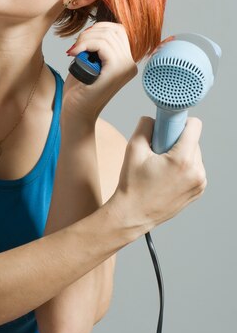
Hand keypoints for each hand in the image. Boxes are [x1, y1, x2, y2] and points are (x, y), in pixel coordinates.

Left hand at [62, 22, 137, 121]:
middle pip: (114, 30)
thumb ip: (98, 46)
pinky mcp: (116, 71)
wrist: (76, 112)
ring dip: (85, 39)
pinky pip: (103, 46)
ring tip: (74, 51)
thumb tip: (96, 27)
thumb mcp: (91, 62)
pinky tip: (75, 54)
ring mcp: (126, 68)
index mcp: (127, 61)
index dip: (98, 28)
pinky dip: (86, 45)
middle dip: (90, 33)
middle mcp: (131, 64)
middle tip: (75, 46)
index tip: (82, 40)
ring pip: (107, 36)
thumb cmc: (80, 89)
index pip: (119, 30)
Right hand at [107, 116, 206, 235]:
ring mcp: (200, 183)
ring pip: (194, 154)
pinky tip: (166, 175)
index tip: (166, 128)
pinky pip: (194, 168)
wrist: (133, 214)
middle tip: (157, 151)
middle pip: (193, 140)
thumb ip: (145, 126)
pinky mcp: (198, 190)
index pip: (194, 126)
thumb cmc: (133, 185)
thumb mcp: (133, 149)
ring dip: (180, 153)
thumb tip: (153, 119)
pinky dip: (183, 166)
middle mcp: (197, 172)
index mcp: (183, 160)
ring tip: (160, 165)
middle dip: (176, 140)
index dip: (179, 122)